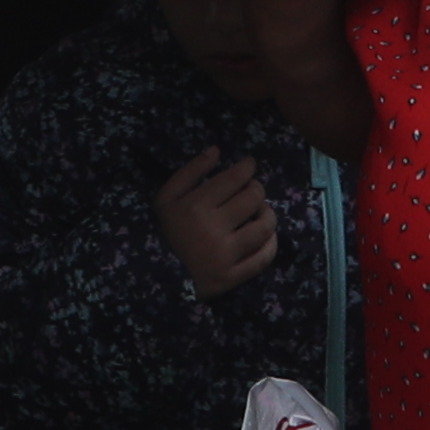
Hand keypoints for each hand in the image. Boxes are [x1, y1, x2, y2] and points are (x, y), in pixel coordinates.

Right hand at [156, 145, 277, 298]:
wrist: (159, 277)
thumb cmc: (166, 232)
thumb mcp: (167, 197)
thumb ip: (190, 171)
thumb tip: (217, 151)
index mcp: (197, 206)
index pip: (235, 178)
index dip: (247, 167)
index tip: (250, 164)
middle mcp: (213, 229)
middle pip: (253, 199)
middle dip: (256, 188)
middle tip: (252, 189)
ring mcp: (225, 255)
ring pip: (263, 228)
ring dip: (268, 214)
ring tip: (261, 211)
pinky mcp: (232, 278)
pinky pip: (262, 259)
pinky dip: (271, 245)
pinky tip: (267, 236)